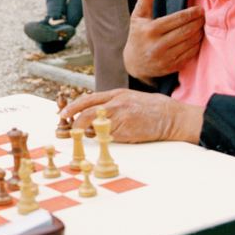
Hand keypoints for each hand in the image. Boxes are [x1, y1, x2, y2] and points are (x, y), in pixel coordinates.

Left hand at [62, 87, 203, 144]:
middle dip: (72, 120)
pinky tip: (104, 140)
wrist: (171, 116)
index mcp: (116, 94)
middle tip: (65, 128)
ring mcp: (121, 117)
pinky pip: (108, 136)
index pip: (88, 99)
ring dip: (86, 132)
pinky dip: (102, 140)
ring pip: (94, 125)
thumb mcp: (129, 100)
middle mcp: (116, 103)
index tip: (63, 114)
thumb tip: (92, 117)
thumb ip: (112, 105)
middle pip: (86, 110)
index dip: (73, 107)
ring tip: (82, 136)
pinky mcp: (126, 131)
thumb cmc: (151, 109)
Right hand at [122, 0, 203, 80]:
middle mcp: (158, 45)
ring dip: (199, 33)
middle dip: (198, 22)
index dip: (191, 13)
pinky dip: (197, 46)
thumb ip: (144, 2)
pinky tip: (198, 39)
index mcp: (150, 30)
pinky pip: (190, 54)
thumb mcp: (137, 19)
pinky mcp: (171, 66)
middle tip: (205, 17)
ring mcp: (165, 57)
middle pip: (186, 31)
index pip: (177, 19)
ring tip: (203, 26)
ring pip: (190, 43)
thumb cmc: (137, 37)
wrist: (134, 64)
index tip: (200, 9)